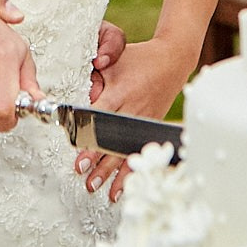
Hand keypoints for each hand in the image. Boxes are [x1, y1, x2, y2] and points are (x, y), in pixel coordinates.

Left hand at [73, 37, 193, 202]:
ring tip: (97, 187)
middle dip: (98, 160)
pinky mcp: (151, 127)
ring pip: (125, 150)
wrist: (171, 60)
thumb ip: (94, 78)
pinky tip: (120, 187)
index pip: (100, 117)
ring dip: (111, 172)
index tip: (77, 150)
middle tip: (83, 174)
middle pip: (112, 139)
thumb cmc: (138, 59)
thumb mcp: (114, 62)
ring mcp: (143, 121)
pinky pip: (138, 152)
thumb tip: (74, 97)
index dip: (88, 135)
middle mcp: (133, 109)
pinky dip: (129, 170)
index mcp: (120, 91)